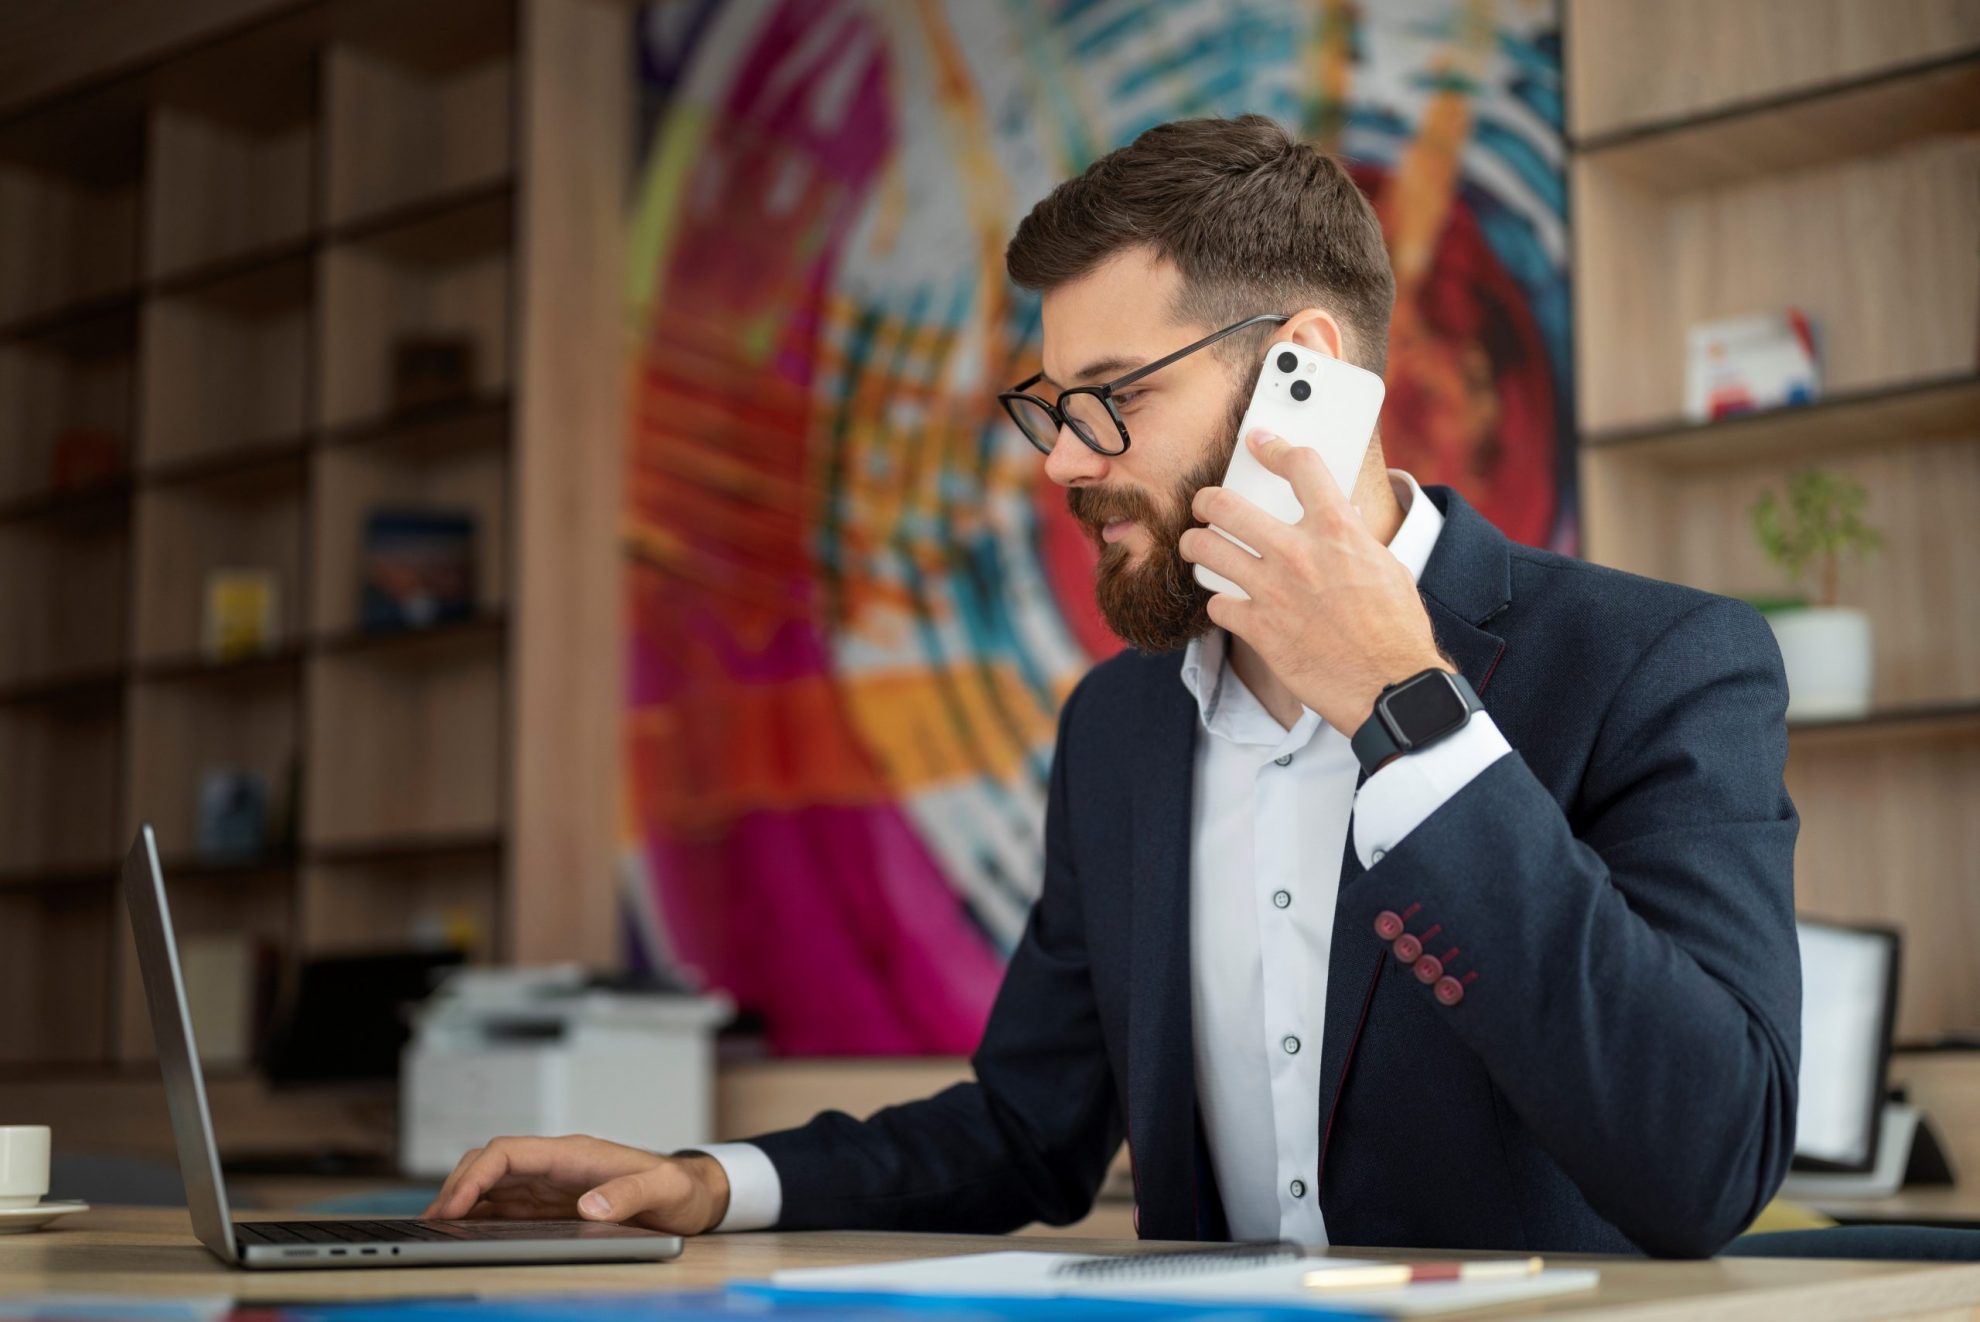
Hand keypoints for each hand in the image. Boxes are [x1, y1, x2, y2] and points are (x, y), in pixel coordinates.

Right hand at [420, 1134, 731, 1234]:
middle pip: (490, 1164)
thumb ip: (629, 1195)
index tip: (452, 1205)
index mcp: (574, 1154)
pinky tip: (464, 1235)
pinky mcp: (553, 1205)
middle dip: (456, 1187)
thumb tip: (589, 1207)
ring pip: (492, 1185)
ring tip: (435, 1232)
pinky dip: (479, 1216)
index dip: (474, 1175)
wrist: (694, 1195)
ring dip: (462, 1203)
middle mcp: (556, 1165)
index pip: (509, 1152)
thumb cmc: (679, 1189)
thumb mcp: (664, 1192)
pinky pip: (505, 1206)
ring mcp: (552, 1185)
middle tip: (430, 1224)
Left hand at [1178, 429, 1450, 734]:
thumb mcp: (1385, 566)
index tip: (1260, 442)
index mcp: (1337, 529)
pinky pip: (1217, 603)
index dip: (1274, 446)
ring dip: (1197, 546)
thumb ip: (1353, 538)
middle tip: (1204, 506)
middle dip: (1206, 501)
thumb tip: (1341, 517)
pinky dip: (1222, 603)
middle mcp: (1298, 553)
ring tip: (1199, 548)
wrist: (1392, 686)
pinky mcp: (1259, 628)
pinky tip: (1231, 605)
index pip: (1299, 465)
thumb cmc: (1396, 628)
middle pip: (1224, 504)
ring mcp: (1273, 591)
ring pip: (1204, 549)